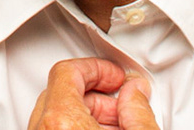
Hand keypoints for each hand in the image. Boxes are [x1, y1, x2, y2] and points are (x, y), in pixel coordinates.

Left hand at [27, 59, 159, 129]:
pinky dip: (76, 129)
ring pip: (55, 115)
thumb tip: (135, 94)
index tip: (114, 78)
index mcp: (61, 123)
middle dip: (95, 94)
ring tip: (117, 126)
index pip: (66, 72)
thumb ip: (138, 110)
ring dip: (87, 115)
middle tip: (121, 103)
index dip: (96, 69)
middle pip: (60, 93)